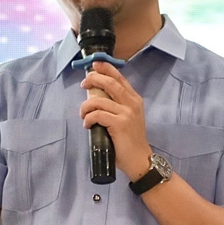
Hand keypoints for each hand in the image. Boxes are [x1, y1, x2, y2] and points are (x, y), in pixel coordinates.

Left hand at [79, 61, 151, 180]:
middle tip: (83, 85)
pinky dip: (88, 119)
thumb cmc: (130, 139)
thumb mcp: (128, 117)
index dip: (106, 68)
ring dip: (86, 106)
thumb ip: (118, 104)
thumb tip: (97, 95)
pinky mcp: (119, 124)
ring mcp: (126, 113)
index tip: (94, 65)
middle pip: (109, 83)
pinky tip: (88, 125)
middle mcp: (132, 103)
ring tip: (84, 115)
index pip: (119, 78)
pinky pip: (97, 115)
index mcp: (134, 99)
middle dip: (93, 80)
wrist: (139, 158)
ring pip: (99, 100)